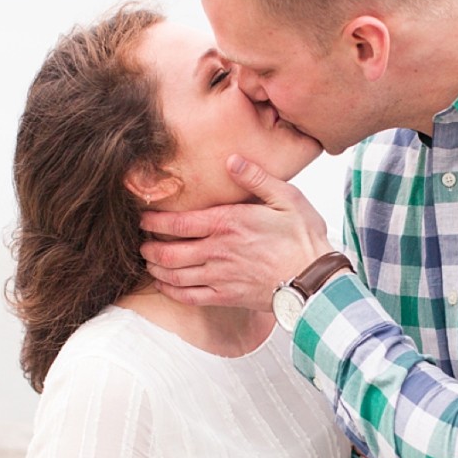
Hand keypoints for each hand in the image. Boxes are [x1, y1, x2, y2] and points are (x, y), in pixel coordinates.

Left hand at [139, 156, 332, 310]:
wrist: (316, 280)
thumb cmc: (304, 239)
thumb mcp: (287, 198)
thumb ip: (257, 178)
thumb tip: (232, 160)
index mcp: (229, 224)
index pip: (179, 223)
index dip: (155, 221)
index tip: (143, 218)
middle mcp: (218, 251)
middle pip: (169, 252)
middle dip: (149, 248)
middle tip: (141, 243)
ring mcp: (220, 276)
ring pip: (175, 275)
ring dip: (156, 269)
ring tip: (149, 262)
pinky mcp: (226, 297)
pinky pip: (189, 296)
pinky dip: (171, 291)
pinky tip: (164, 285)